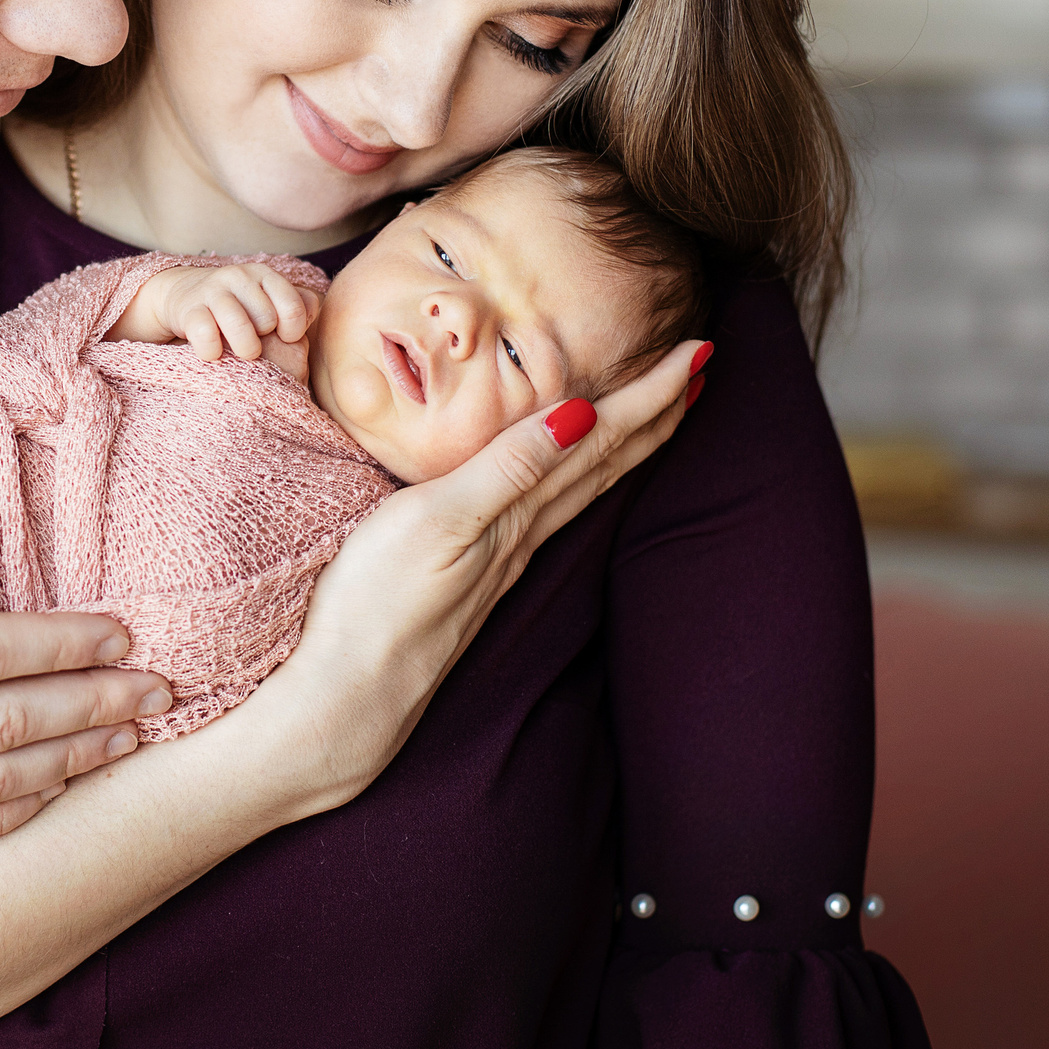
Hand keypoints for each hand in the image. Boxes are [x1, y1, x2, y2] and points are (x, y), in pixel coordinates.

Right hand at [115, 262, 320, 374]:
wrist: (186, 295)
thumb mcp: (270, 299)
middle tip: (255, 342)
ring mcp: (213, 290)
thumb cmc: (240, 306)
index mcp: (265, 275)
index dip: (293, 331)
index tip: (283, 339)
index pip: (294, 306)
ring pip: (239, 326)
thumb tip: (314, 313)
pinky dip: (212, 352)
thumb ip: (301, 304)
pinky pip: (206, 335)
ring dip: (244, 348)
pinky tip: (214, 354)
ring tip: (242, 357)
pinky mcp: (189, 308)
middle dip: (264, 339)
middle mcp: (239, 276)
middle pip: (267, 320)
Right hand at [239, 339, 710, 814]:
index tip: (700, 350)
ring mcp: (503, 560)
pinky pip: (552, 511)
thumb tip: (584, 417)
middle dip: (657, 413)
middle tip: (704, 367)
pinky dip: (581, 478)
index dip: (651, 395)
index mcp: (518, 513)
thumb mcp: (437, 520)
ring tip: (662, 414)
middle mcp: (523, 535)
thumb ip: (508, 468)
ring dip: (627, 445)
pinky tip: (575, 478)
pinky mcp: (478, 577)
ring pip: (584, 488)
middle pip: (606, 463)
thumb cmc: (376, 605)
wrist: (345, 699)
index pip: (599, 440)